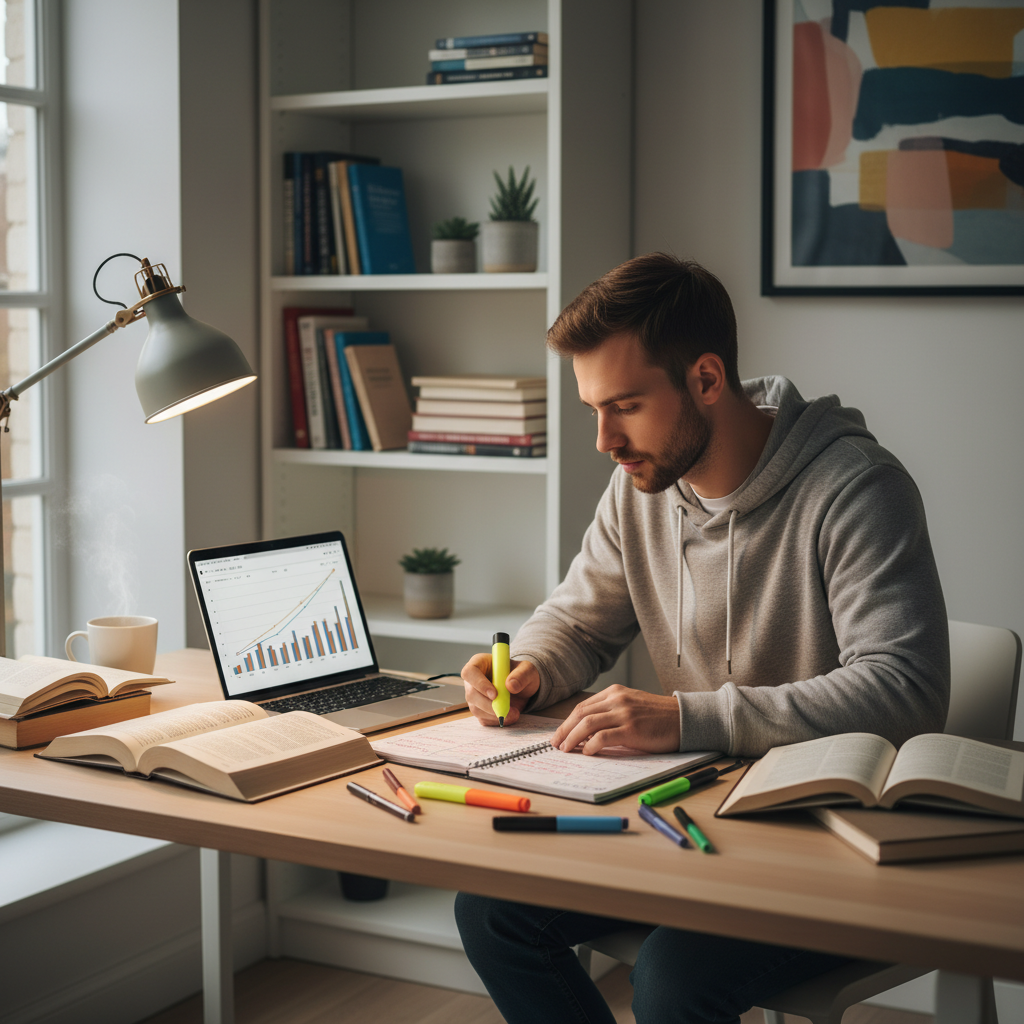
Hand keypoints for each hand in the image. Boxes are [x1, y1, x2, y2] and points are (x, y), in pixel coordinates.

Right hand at [461, 652, 539, 726]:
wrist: (523, 688)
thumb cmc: (521, 674)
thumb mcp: (527, 670)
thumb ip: (521, 675)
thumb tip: (510, 685)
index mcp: (480, 663)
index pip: (470, 672)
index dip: (479, 684)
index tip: (495, 694)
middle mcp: (473, 680)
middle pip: (471, 694)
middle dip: (488, 705)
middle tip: (506, 710)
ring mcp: (475, 696)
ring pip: (476, 709)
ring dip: (494, 714)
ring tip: (514, 712)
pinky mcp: (480, 710)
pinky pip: (484, 719)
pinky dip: (497, 720)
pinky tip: (510, 716)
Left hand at [550, 685, 679, 754]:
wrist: (684, 718)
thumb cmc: (658, 716)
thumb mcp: (631, 705)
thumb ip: (611, 711)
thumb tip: (587, 730)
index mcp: (615, 692)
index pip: (583, 706)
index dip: (567, 721)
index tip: (559, 734)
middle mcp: (617, 699)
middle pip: (581, 713)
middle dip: (564, 730)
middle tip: (556, 744)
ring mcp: (624, 713)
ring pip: (588, 723)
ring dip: (572, 737)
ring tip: (566, 749)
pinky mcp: (632, 729)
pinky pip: (603, 736)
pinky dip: (591, 744)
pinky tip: (587, 752)